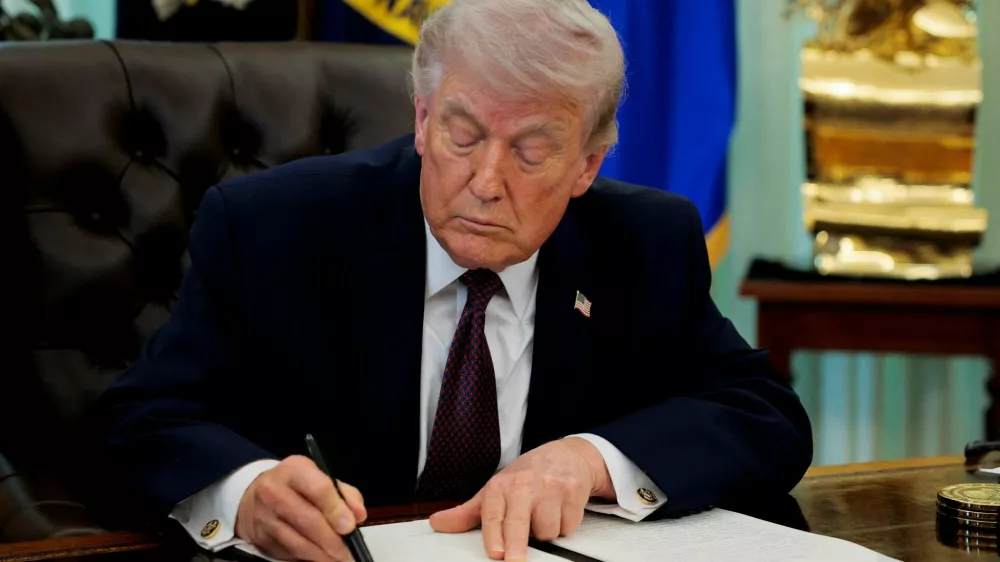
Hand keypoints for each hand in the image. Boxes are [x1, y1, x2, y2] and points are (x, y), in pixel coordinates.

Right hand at [235, 455, 366, 561]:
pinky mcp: (261, 538)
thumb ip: (344, 494)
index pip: (318, 489)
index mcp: (294, 470)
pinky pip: (287, 552)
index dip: (336, 509)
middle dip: (331, 540)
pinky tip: (320, 557)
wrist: (252, 495)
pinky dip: (306, 557)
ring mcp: (264, 516)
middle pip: (307, 520)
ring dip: (321, 555)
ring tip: (338, 559)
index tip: (349, 526)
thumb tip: (358, 515)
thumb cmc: (294, 485)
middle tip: (348, 553)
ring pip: (297, 542)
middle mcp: (275, 491)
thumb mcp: (318, 477)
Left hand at [429, 437, 613, 560]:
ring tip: (542, 517)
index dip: (494, 534)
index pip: (493, 513)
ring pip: (547, 529)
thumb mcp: (495, 489)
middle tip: (513, 560)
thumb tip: (438, 523)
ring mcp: (550, 488)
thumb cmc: (527, 475)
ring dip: (546, 532)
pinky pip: (567, 525)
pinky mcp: (573, 492)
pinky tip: (559, 511)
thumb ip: (467, 512)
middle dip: (516, 544)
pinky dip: (564, 525)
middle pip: (519, 521)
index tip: (496, 552)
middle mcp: (525, 485)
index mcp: (501, 486)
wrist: (567, 455)